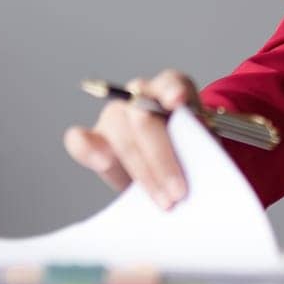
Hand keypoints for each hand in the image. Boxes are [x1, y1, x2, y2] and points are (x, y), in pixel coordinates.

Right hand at [63, 70, 202, 209]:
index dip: (173, 90)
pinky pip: (79, 140)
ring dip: (143, 172)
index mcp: (171, 87)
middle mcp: (139, 95)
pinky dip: (88, 150)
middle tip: (178, 191)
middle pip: (145, 120)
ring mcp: (115, 115)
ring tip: (163, 200)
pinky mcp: (95, 137)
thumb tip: (204, 165)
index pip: (171, 82)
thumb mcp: (204, 143)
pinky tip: (103, 162)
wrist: (168, 165)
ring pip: (122, 138)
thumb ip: (202, 145)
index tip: (177, 101)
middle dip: (162, 159)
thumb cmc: (189, 149)